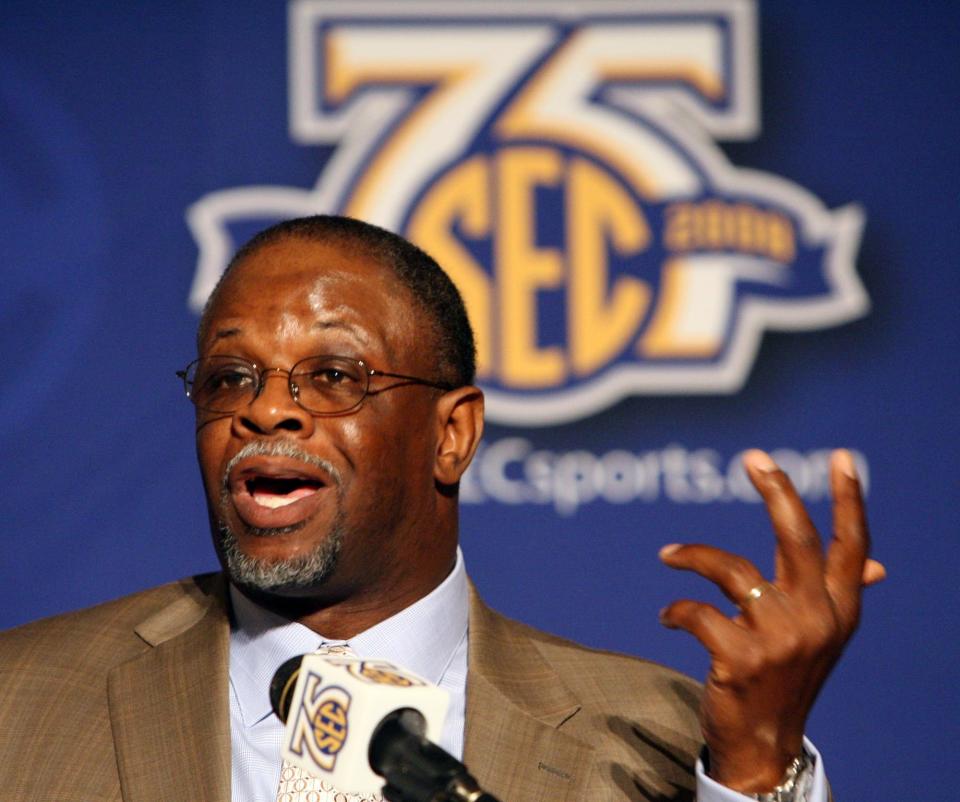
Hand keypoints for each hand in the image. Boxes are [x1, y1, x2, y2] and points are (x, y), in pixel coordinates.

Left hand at [658, 449, 884, 792]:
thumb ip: (840, 595)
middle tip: (754, 457)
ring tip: (668, 555)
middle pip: (798, 540)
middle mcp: (816, 620)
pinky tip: (667, 616)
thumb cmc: (787, 677)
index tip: (842, 458)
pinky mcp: (741, 659)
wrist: (763, 743)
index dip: (850, 501)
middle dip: (777, 492)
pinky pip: (697, 612)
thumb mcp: (821, 637)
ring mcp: (780, 641)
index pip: (851, 547)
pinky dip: (675, 610)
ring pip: (731, 570)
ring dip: (692, 556)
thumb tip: (876, 565)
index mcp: (839, 610)